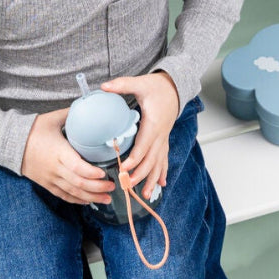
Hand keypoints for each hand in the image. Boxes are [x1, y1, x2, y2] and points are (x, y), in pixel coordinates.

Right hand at [20, 108, 115, 205]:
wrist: (11, 142)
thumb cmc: (33, 129)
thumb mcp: (53, 119)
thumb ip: (73, 115)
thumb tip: (90, 108)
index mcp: (58, 152)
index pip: (77, 167)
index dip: (92, 173)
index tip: (104, 174)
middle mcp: (54, 168)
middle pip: (78, 183)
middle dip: (98, 187)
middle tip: (113, 186)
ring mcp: (50, 178)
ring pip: (72, 192)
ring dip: (91, 197)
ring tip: (107, 198)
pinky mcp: (46, 184)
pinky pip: (63, 195)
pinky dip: (77, 200)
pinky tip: (88, 201)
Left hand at [99, 71, 179, 200]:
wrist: (174, 88)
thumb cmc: (156, 87)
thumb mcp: (139, 83)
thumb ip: (122, 84)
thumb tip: (104, 86)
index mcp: (153, 124)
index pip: (144, 145)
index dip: (135, 158)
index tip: (125, 168)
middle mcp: (160, 135)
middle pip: (151, 159)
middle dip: (140, 174)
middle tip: (128, 185)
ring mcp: (163, 140)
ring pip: (159, 164)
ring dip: (152, 180)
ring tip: (145, 195)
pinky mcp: (163, 141)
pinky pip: (163, 160)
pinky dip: (162, 173)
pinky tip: (161, 185)